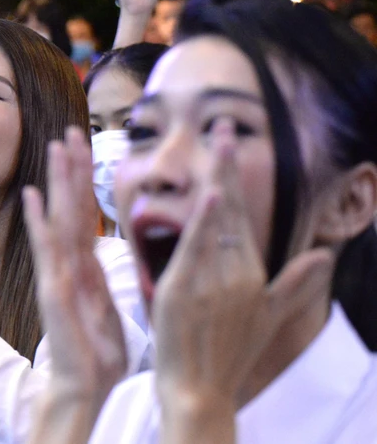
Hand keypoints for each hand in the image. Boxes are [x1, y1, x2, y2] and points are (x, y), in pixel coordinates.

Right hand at [24, 127, 126, 401]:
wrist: (86, 388)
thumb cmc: (98, 353)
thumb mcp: (108, 307)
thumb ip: (102, 278)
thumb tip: (102, 254)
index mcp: (85, 267)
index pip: (85, 213)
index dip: (84, 179)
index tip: (84, 144)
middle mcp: (69, 265)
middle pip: (70, 207)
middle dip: (71, 168)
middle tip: (70, 130)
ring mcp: (58, 276)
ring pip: (59, 220)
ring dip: (57, 182)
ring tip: (55, 148)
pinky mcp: (54, 292)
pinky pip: (48, 251)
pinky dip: (39, 222)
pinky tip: (33, 196)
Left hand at [153, 120, 334, 427]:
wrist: (201, 389)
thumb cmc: (229, 352)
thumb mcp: (269, 316)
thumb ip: (295, 283)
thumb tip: (324, 254)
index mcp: (253, 273)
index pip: (243, 214)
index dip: (236, 176)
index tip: (229, 141)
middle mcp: (239, 273)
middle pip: (233, 208)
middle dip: (229, 163)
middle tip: (223, 124)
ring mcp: (215, 281)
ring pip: (217, 220)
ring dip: (217, 178)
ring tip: (215, 140)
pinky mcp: (188, 290)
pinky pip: (198, 249)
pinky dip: (205, 221)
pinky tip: (210, 192)